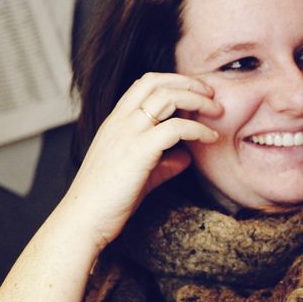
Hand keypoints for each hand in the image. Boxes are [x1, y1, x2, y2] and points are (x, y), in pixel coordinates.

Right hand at [57, 72, 221, 251]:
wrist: (85, 219)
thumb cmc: (108, 200)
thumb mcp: (140, 173)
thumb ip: (163, 162)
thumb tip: (187, 156)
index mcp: (116, 121)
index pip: (144, 83)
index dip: (173, 82)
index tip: (195, 93)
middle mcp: (120, 121)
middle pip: (157, 82)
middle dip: (189, 82)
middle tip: (212, 93)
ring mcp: (128, 133)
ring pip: (168, 97)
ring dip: (198, 100)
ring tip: (217, 111)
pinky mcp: (139, 151)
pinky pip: (177, 128)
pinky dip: (199, 129)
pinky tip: (210, 138)